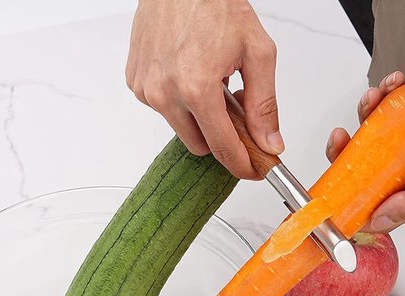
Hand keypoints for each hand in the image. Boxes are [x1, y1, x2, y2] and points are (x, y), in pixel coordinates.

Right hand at [125, 0, 283, 178]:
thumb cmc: (214, 3)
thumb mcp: (256, 52)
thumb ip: (264, 104)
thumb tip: (269, 141)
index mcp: (196, 88)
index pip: (222, 147)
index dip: (241, 164)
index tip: (252, 170)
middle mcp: (165, 93)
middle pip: (200, 146)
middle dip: (220, 136)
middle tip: (234, 110)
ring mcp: (146, 89)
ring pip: (181, 129)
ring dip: (199, 117)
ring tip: (210, 84)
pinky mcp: (136, 82)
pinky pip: (163, 109)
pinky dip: (179, 102)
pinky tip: (189, 75)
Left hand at [325, 67, 404, 231]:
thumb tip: (377, 223)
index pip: (373, 193)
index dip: (349, 187)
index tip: (331, 181)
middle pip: (365, 160)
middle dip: (347, 147)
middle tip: (341, 138)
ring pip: (374, 127)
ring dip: (366, 109)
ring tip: (373, 98)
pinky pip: (392, 99)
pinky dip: (387, 89)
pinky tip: (393, 82)